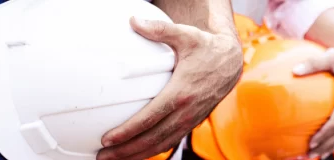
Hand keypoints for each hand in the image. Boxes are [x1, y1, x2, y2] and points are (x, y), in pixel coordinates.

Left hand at [97, 18, 241, 159]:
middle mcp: (186, 111)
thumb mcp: (185, 35)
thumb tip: (134, 21)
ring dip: (136, 155)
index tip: (108, 139)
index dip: (128, 131)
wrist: (231, 62)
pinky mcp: (192, 122)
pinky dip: (152, 151)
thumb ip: (159, 30)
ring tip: (114, 159)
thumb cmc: (207, 48)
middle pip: (152, 138)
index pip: (149, 118)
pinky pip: (170, 142)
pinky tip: (137, 154)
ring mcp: (190, 119)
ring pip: (160, 144)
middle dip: (126, 150)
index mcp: (181, 92)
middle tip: (102, 156)